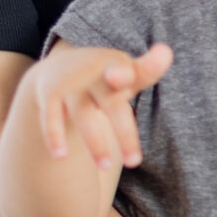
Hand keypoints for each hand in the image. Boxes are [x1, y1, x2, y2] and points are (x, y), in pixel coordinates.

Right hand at [32, 40, 173, 171]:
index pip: (127, 73)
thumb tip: (166, 51)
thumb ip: (148, 69)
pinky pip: (51, 117)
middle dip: (123, 132)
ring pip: (84, 115)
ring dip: (95, 142)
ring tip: (106, 165)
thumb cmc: (105, 77)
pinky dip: (54, 135)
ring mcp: (71, 86)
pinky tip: (60, 155)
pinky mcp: (50, 96)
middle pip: (112, 105)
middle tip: (135, 162)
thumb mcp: (127, 71)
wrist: (59, 66)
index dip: (124, 74)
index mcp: (117, 69)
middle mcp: (94, 76)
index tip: (119, 78)